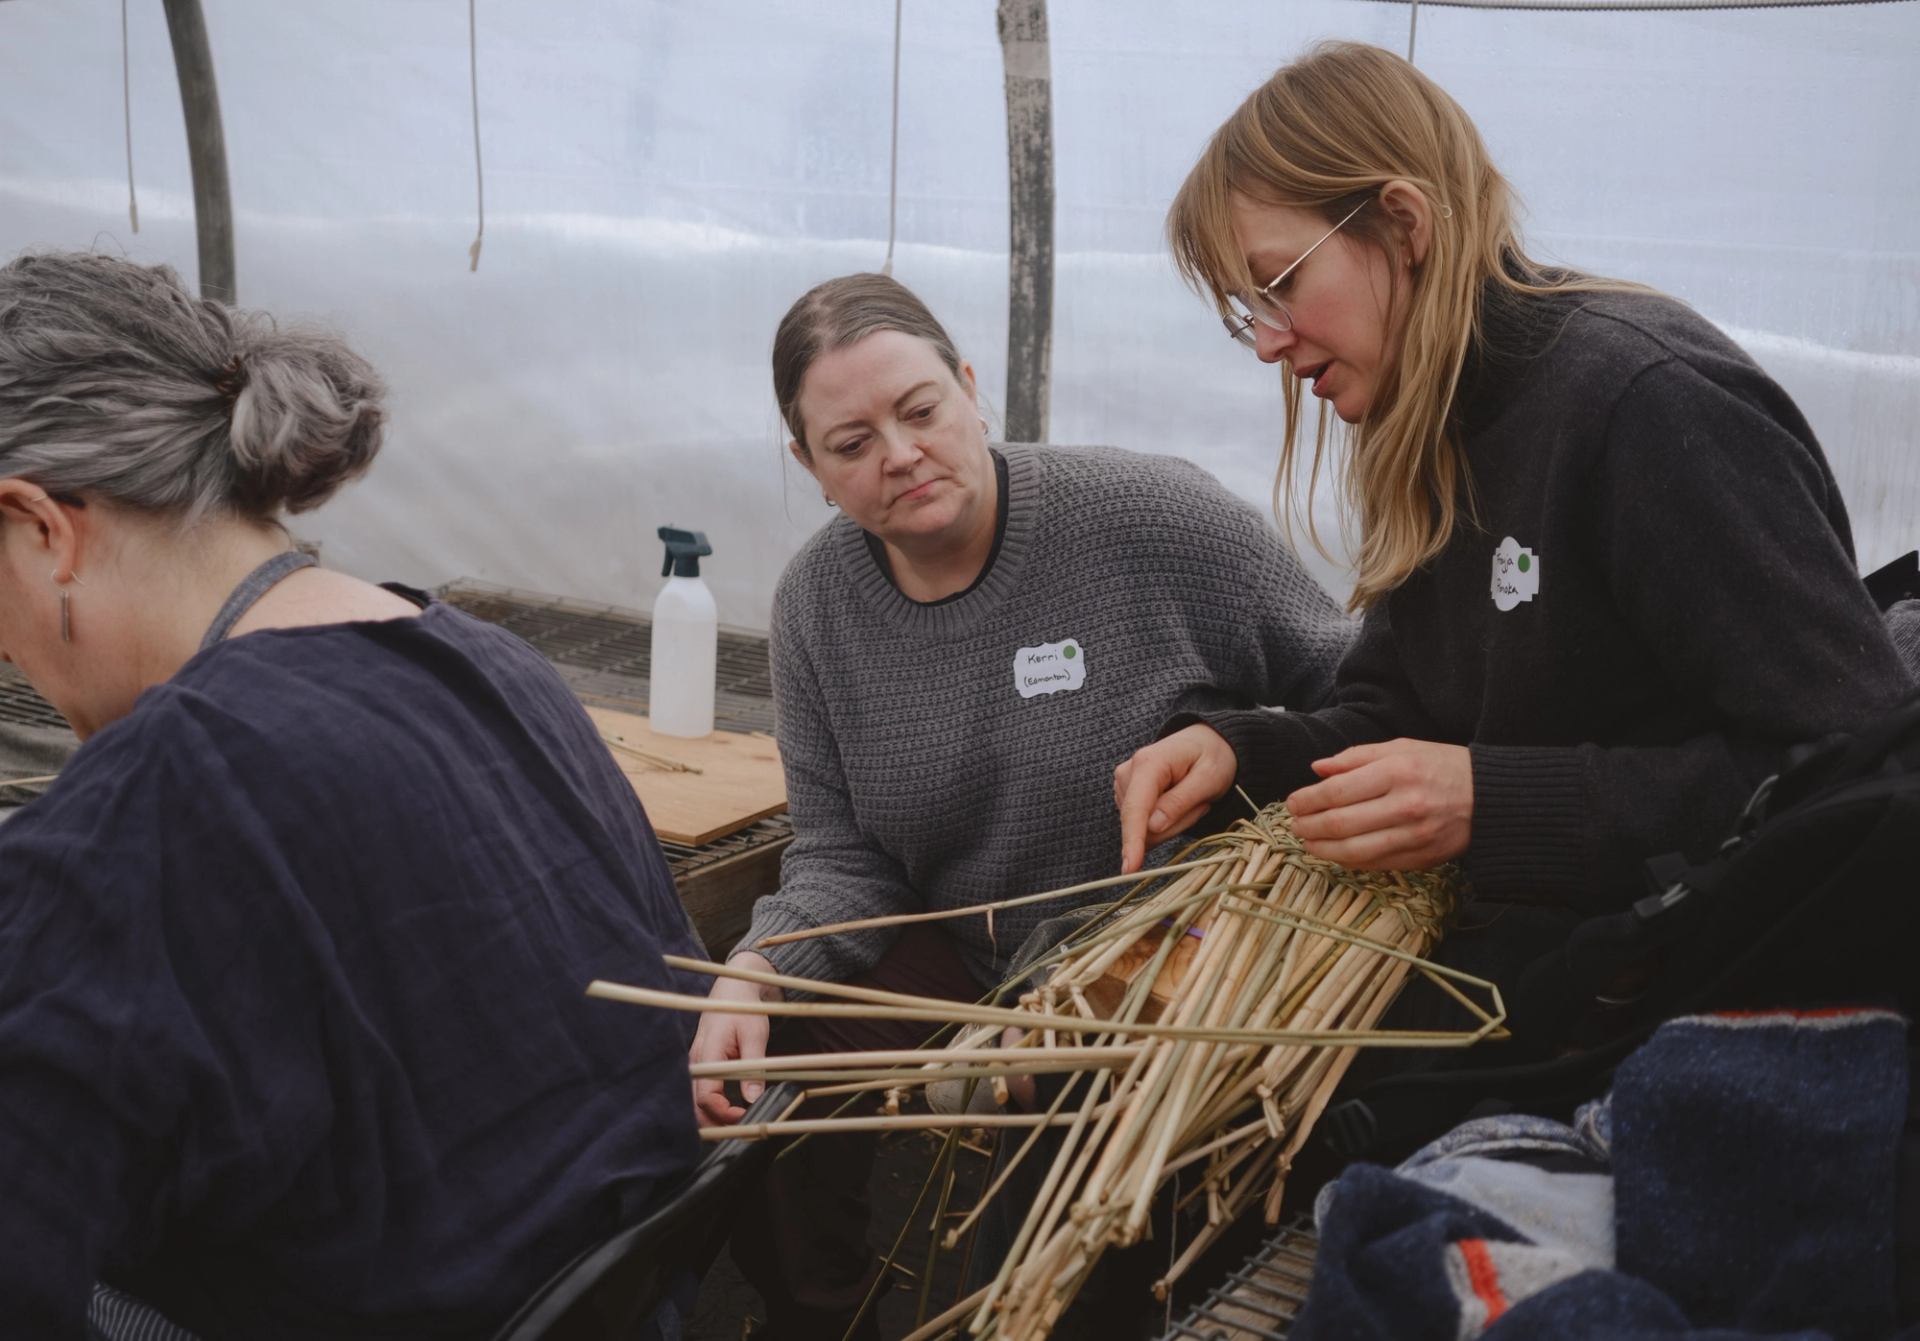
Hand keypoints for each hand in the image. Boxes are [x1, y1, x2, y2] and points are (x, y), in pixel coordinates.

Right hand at [689, 951, 781, 1127]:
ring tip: (734, 1126)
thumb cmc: (743, 1009)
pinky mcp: (698, 1065)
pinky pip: (697, 1092)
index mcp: (707, 1054)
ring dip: (710, 1118)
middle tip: (738, 1132)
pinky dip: (709, 1107)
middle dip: (713, 1124)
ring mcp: (693, 1065)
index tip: (745, 1118)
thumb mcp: (754, 1035)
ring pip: (693, 1102)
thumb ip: (753, 1066)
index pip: (706, 1098)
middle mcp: (694, 1063)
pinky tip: (726, 1112)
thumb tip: (753, 1098)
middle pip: (694, 1106)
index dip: (724, 1114)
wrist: (732, 989)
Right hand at [1113, 724, 1238, 873]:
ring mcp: (1125, 785)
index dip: (1132, 840)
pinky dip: (1166, 822)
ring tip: (1191, 799)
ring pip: (1144, 829)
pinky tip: (1179, 802)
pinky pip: (1145, 827)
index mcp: (1148, 763)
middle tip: (1199, 803)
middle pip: (1142, 824)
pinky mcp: (1127, 796)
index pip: (1135, 809)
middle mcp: (1128, 772)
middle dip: (1174, 825)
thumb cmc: (1211, 756)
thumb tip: (1152, 826)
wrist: (1206, 741)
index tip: (1129, 867)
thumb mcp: (1208, 777)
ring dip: (1172, 823)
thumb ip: (1180, 801)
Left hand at [1287, 738, 1471, 869]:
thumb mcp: (1401, 748)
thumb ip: (1356, 757)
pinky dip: (1349, 861)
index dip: (1307, 800)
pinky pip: (1375, 864)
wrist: (1490, 797)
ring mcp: (1414, 836)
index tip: (1293, 802)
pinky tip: (1335, 853)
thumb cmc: (1441, 766)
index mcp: (1397, 772)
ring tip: (1308, 842)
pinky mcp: (1422, 858)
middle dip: (1309, 827)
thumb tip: (1316, 769)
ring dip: (1323, 849)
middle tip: (1294, 825)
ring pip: (1355, 851)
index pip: (1337, 791)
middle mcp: (1405, 805)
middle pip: (1341, 823)